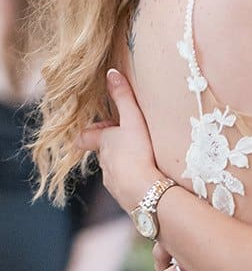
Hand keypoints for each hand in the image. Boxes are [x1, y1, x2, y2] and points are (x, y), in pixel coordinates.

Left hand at [80, 69, 161, 211]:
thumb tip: (111, 72)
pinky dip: (133, 182)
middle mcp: (104, 164)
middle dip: (113, 149)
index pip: (85, 138)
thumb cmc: (138, 153)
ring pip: (115, 171)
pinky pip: (126, 188)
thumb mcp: (133, 120)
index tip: (101, 130)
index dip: (89, 133)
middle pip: (102, 154)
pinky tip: (148, 180)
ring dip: (124, 166)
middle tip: (131, 142)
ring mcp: (114, 183)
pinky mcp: (126, 198)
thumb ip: (123, 97)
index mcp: (103, 144)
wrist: (146, 192)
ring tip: (143, 162)